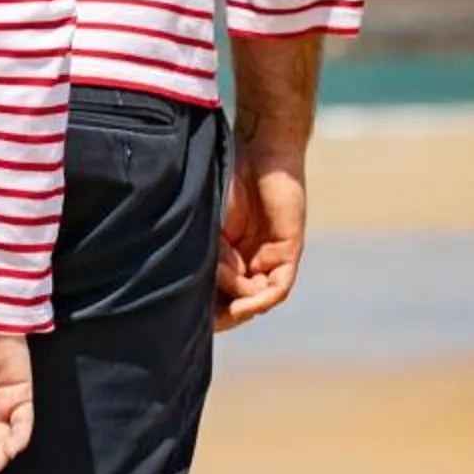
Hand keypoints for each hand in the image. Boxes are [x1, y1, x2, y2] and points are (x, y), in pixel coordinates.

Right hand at [217, 142, 307, 331]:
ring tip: (228, 299)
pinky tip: (250, 299)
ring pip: (257, 298)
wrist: (256, 151)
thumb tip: (211, 294)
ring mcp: (269, 258)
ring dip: (241, 303)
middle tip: (209, 322)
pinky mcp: (288, 252)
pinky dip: (264, 297)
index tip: (185, 317)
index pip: (218, 294)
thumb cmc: (223, 181)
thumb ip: (210, 259)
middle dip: (225, 317)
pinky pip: (279, 286)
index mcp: (226, 255)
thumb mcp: (207, 227)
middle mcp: (249, 262)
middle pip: (238, 304)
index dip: (204, 310)